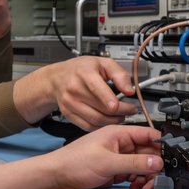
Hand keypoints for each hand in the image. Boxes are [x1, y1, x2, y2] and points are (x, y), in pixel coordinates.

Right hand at [16, 56, 137, 130]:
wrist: (57, 78)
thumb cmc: (81, 69)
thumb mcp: (102, 63)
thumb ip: (119, 74)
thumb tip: (129, 90)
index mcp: (83, 73)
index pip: (96, 88)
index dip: (108, 99)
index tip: (119, 106)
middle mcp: (74, 89)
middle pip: (100, 108)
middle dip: (121, 111)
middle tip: (131, 109)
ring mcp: (70, 103)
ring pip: (96, 119)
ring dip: (113, 121)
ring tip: (121, 115)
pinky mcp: (68, 114)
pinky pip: (88, 126)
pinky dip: (101, 126)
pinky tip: (108, 120)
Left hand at [48, 125, 161, 188]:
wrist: (57, 177)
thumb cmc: (73, 162)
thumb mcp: (108, 162)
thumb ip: (134, 163)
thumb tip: (157, 162)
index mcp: (118, 134)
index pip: (149, 135)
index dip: (162, 146)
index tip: (172, 159)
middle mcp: (120, 144)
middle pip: (148, 154)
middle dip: (155, 168)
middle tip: (156, 181)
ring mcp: (118, 158)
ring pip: (142, 167)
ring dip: (147, 178)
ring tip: (145, 188)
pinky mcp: (114, 170)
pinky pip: (134, 175)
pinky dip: (137, 182)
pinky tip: (135, 188)